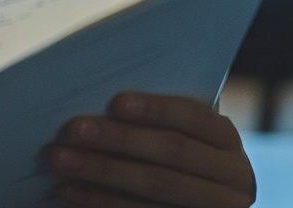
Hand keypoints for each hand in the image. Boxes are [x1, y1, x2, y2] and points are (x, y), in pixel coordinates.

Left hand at [48, 91, 254, 207]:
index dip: (156, 108)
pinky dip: (100, 202)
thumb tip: (93, 96)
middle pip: (171, 152)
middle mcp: (232, 176)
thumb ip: (148, 114)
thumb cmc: (168, 149)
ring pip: (155, 188)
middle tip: (72, 129)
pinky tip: (69, 190)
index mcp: (225, 138)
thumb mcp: (173, 130)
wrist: (190, 200)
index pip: (192, 116)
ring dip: (101, 172)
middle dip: (118, 139)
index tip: (116, 102)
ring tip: (61, 159)